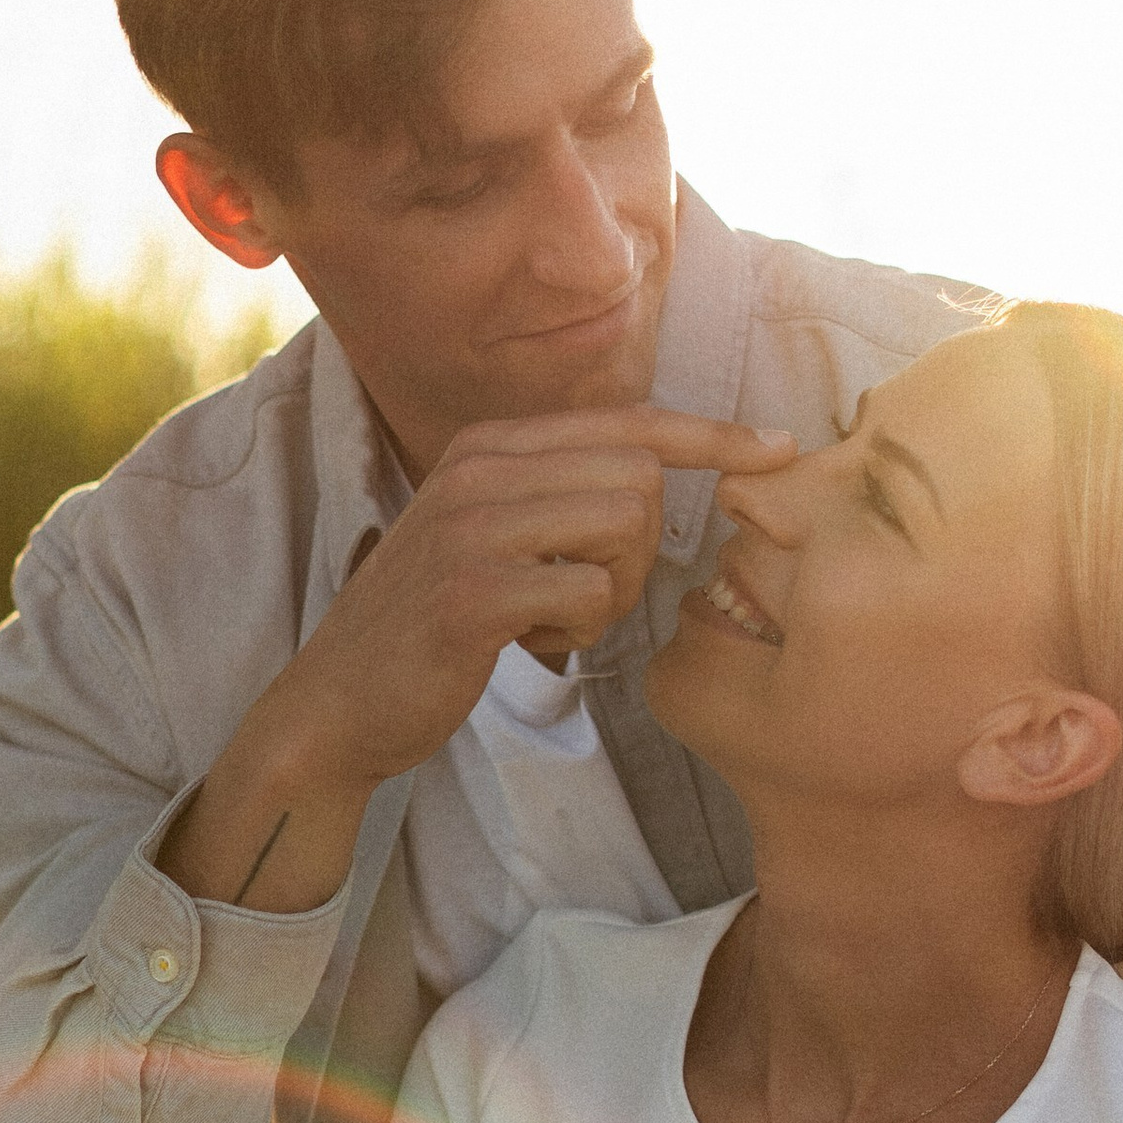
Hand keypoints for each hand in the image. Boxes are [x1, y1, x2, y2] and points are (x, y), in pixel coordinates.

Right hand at [162, 406, 792, 912]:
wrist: (340, 701)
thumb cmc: (433, 624)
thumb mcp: (490, 533)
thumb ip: (557, 492)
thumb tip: (659, 468)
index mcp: (491, 445)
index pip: (631, 421)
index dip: (714, 434)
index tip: (781, 447)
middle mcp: (480, 468)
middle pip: (640, 478)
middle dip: (636, 550)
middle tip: (581, 594)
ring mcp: (473, 525)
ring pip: (623, 527)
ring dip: (609, 592)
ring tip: (549, 617)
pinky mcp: (476, 590)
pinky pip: (590, 594)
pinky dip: (578, 631)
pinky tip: (528, 642)